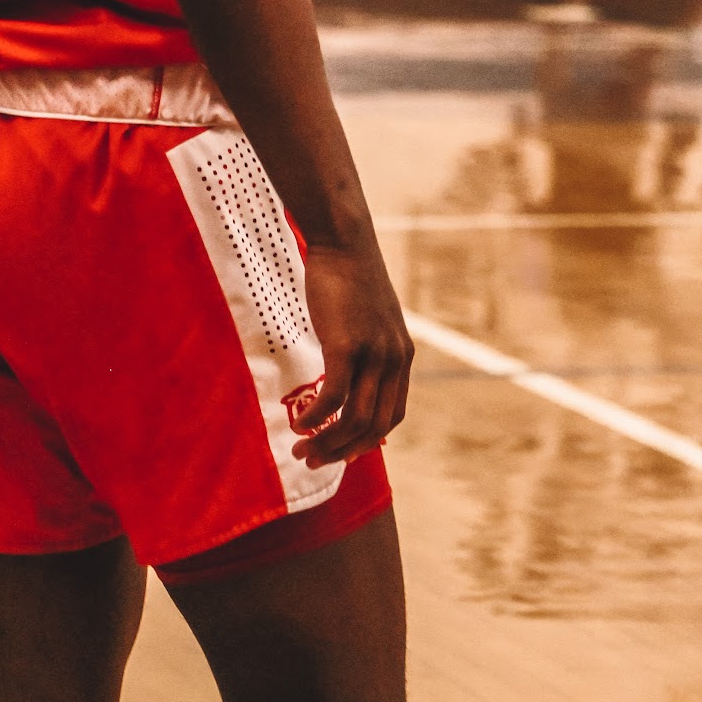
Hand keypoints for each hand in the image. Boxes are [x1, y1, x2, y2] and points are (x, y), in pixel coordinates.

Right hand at [289, 240, 413, 468]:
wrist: (344, 241)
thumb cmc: (348, 275)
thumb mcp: (369, 318)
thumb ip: (367, 348)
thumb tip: (348, 370)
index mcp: (402, 356)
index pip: (392, 416)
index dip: (367, 441)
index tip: (340, 451)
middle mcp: (394, 360)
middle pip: (375, 427)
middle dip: (343, 451)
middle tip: (314, 460)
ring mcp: (373, 354)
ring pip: (354, 420)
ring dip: (327, 442)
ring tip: (300, 449)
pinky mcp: (347, 346)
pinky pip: (333, 398)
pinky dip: (316, 419)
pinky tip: (299, 424)